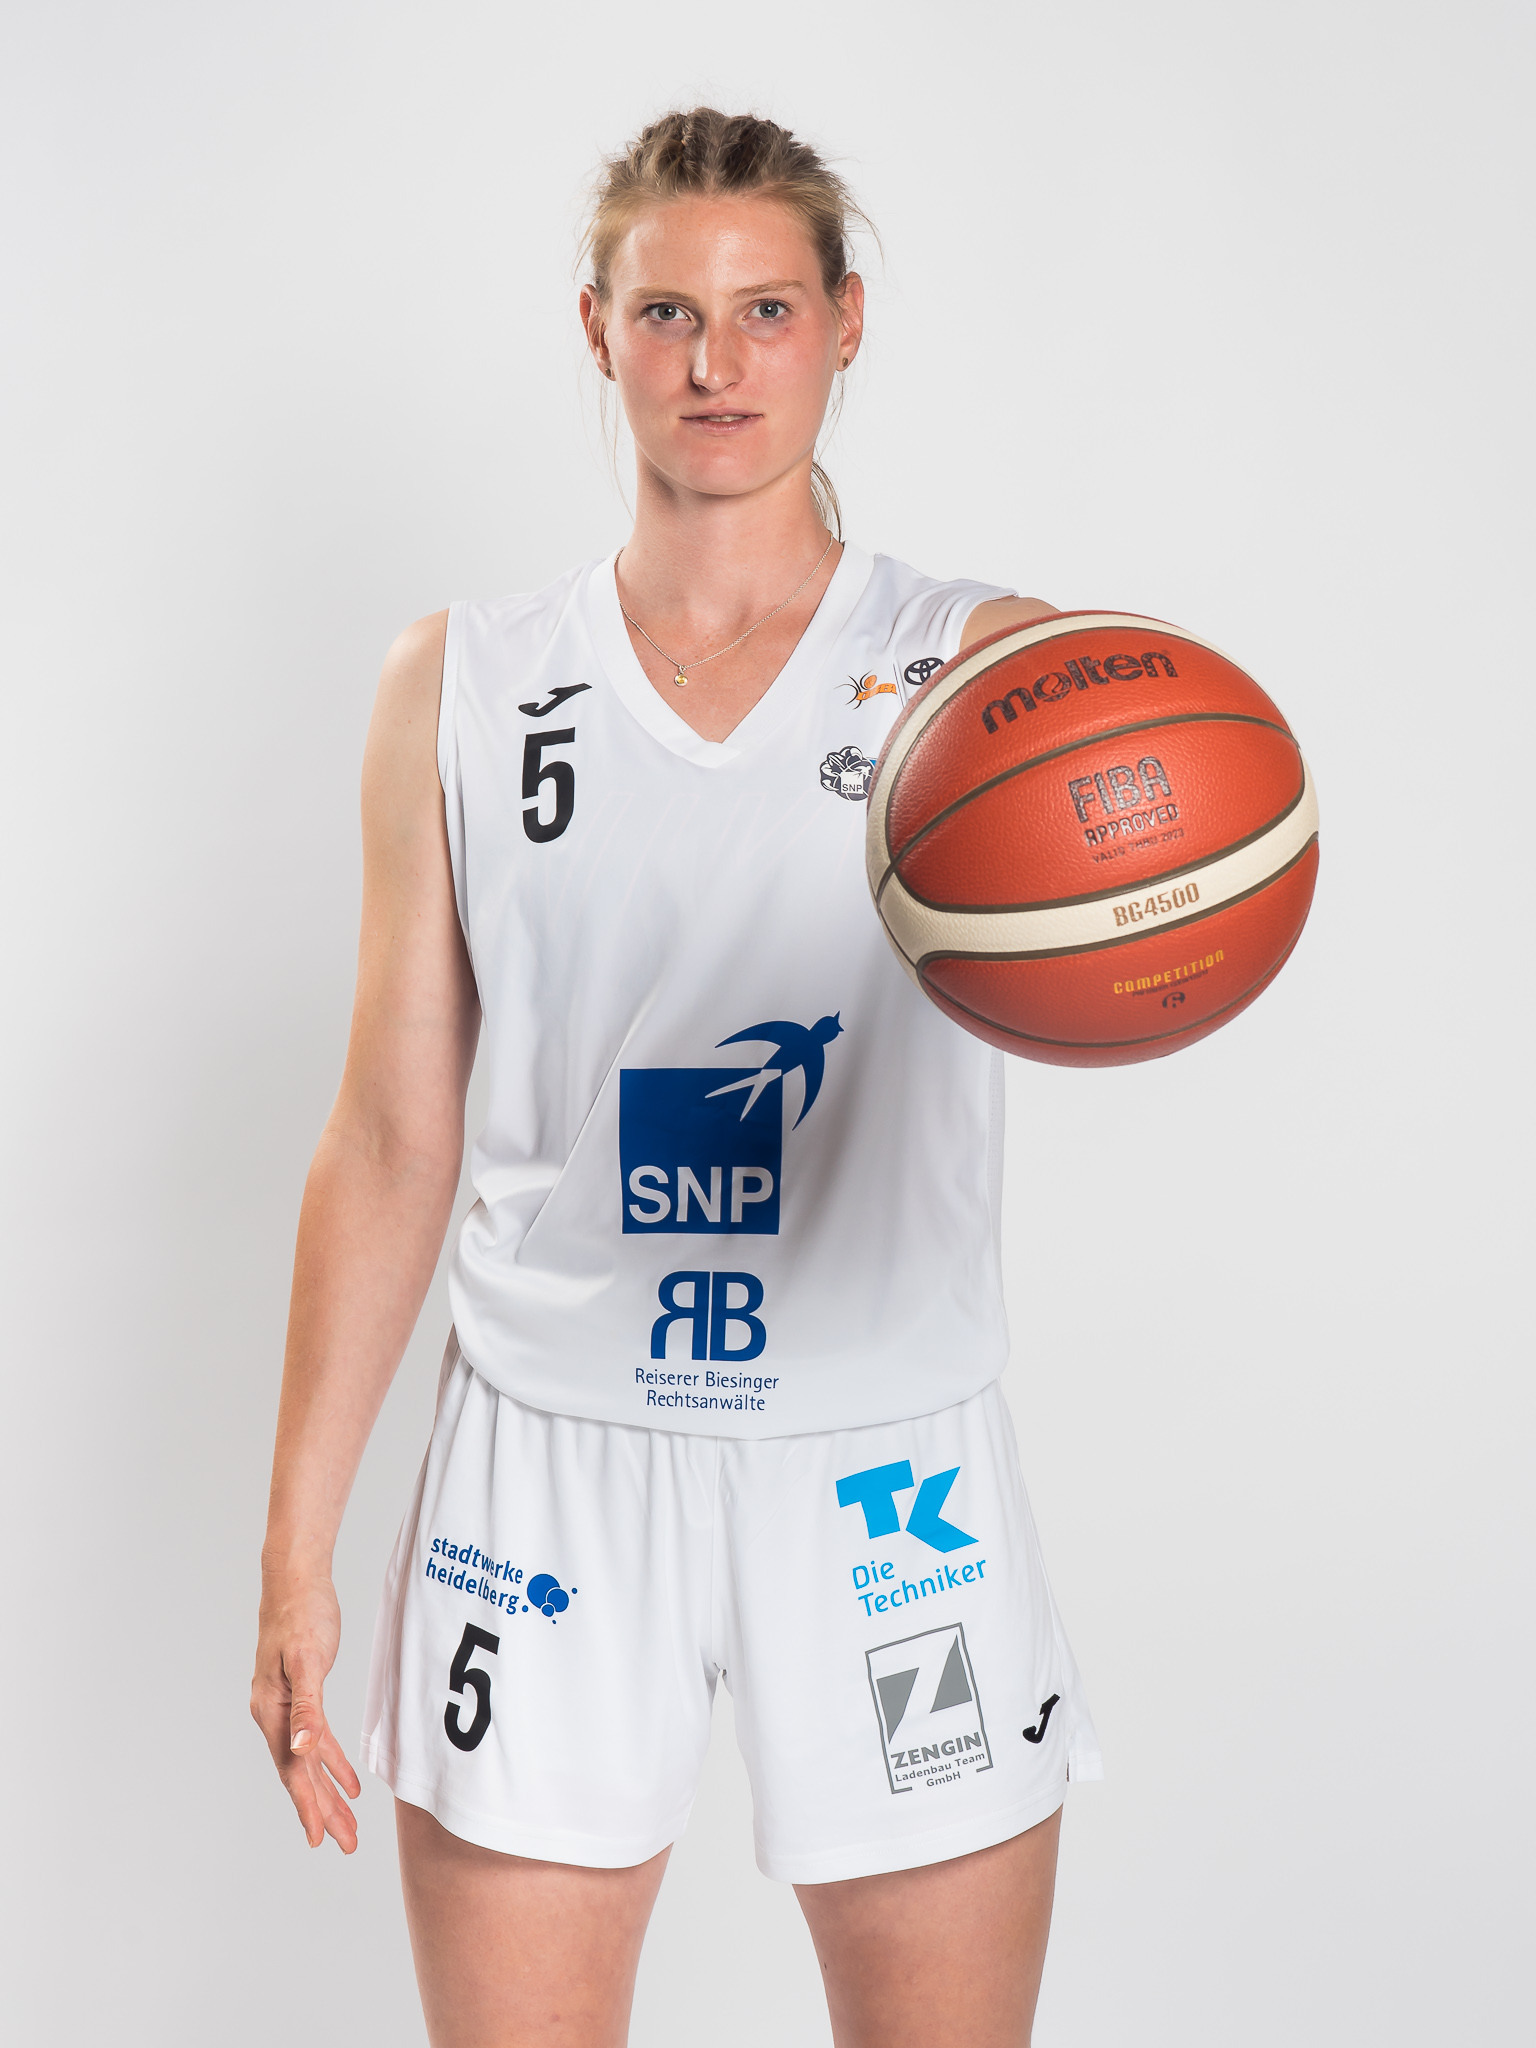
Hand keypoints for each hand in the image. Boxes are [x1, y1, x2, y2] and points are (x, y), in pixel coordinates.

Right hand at [250, 1569, 361, 1851]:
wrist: (296, 1578)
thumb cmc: (301, 1614)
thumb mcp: (307, 1660)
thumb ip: (307, 1708)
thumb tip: (300, 1751)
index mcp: (271, 1711)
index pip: (292, 1769)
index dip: (308, 1805)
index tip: (321, 1838)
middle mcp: (273, 1715)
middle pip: (299, 1773)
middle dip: (322, 1810)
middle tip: (345, 1843)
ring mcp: (285, 1707)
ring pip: (307, 1761)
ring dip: (327, 1792)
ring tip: (348, 1823)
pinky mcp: (301, 1695)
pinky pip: (316, 1739)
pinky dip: (331, 1761)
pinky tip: (347, 1780)